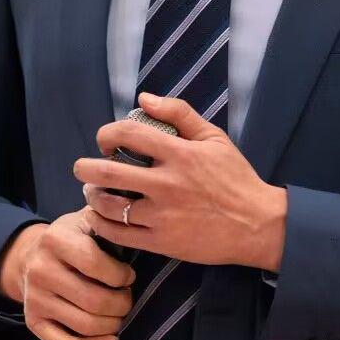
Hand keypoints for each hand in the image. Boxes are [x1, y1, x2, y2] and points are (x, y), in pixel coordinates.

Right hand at [0, 208, 135, 339]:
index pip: (95, 265)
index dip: (121, 276)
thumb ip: (108, 220)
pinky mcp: (33, 322)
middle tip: (127, 297)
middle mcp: (40, 270)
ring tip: (118, 314)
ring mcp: (34, 298)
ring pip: (85, 325)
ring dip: (112, 324)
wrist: (30, 256)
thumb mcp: (86, 220)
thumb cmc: (71, 238)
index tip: (128, 276)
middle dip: (122, 304)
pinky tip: (110, 338)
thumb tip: (134, 224)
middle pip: (94, 301)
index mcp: (54, 240)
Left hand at [74, 93, 287, 269]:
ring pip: (110, 207)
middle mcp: (167, 184)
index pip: (129, 134)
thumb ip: (179, 113)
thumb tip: (143, 98)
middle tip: (81, 168)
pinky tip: (99, 218)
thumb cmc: (236, 179)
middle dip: (85, 168)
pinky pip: (120, 235)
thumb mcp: (214, 138)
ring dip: (92, 197)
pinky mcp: (162, 242)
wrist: (258, 225)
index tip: (104, 140)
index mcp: (180, 154)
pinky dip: (102, 225)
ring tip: (91, 193)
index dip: (107, 133)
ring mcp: (163, 215)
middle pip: (109, 173)